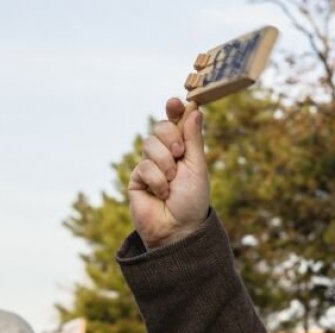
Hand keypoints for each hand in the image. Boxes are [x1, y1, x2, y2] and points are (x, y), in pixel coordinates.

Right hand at [128, 98, 209, 248]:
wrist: (178, 229)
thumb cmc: (192, 201)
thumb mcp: (197, 167)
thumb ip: (193, 139)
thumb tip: (195, 110)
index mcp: (184, 150)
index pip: (176, 123)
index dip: (174, 111)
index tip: (175, 102)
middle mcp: (166, 155)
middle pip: (160, 128)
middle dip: (170, 138)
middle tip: (178, 153)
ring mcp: (150, 165)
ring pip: (150, 145)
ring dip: (164, 164)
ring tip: (172, 183)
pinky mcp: (136, 178)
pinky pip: (143, 166)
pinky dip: (156, 180)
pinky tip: (161, 194)